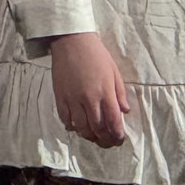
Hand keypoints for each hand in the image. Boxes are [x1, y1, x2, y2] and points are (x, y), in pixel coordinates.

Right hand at [48, 32, 131, 147]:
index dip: (117, 134)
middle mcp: (89, 100)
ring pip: (81, 128)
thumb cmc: (97, 55)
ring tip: (95, 138)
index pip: (113, 121)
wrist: (72, 42)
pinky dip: (72, 127)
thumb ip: (120, 93)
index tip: (120, 139)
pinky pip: (65, 119)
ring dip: (89, 136)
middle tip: (109, 142)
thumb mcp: (114, 71)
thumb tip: (125, 111)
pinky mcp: (60, 98)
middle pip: (97, 128)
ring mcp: (73, 100)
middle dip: (105, 139)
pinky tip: (77, 128)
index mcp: (105, 92)